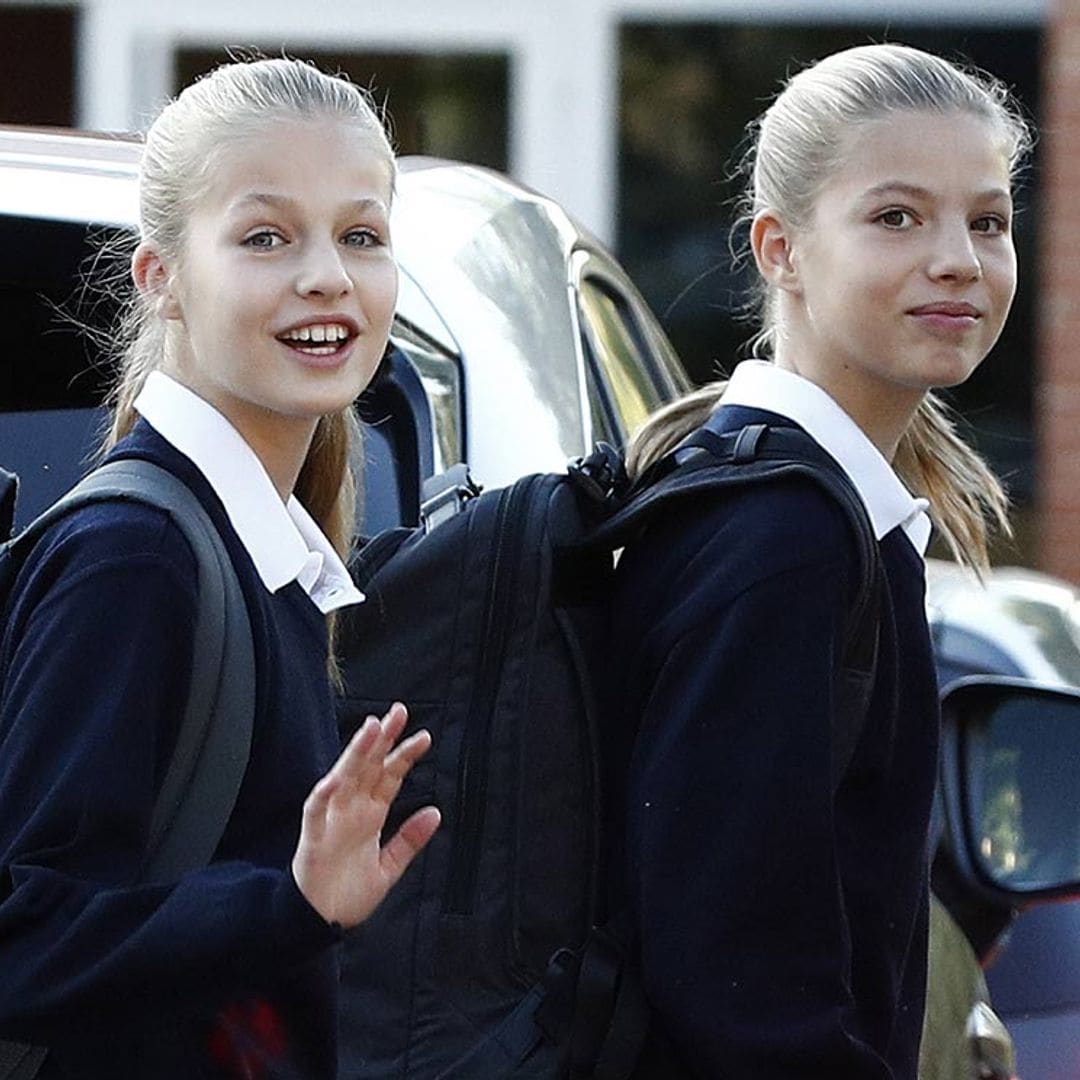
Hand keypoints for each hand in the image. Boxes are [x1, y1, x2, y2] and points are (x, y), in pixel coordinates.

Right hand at [292, 702, 438, 927]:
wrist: (321, 923)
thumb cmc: (349, 894)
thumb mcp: (389, 868)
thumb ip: (409, 840)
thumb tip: (436, 812)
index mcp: (370, 814)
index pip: (389, 776)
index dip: (404, 755)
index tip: (424, 736)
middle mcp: (351, 810)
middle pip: (369, 767)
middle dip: (382, 739)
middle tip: (399, 711)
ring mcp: (331, 819)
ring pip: (344, 777)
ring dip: (356, 753)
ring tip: (372, 730)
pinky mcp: (313, 836)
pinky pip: (316, 809)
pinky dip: (325, 793)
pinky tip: (336, 777)